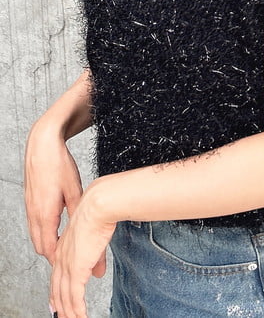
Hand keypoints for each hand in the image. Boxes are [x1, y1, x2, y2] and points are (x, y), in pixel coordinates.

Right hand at [24, 119, 82, 266]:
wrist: (42, 145)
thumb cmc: (58, 164)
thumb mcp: (74, 189)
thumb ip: (78, 212)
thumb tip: (86, 229)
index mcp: (45, 214)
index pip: (49, 248)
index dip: (59, 260)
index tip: (71, 266)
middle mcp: (34, 213)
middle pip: (41, 245)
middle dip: (54, 255)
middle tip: (70, 260)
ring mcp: (30, 207)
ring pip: (36, 234)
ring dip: (48, 242)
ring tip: (64, 247)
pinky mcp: (30, 200)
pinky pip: (34, 223)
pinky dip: (44, 230)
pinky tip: (55, 227)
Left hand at [49, 185, 116, 317]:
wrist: (99, 205)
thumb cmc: (99, 212)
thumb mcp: (96, 237)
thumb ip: (95, 257)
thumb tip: (98, 273)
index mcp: (64, 247)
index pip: (57, 275)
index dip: (57, 291)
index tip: (58, 302)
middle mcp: (61, 257)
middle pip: (56, 289)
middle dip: (60, 306)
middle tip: (63, 317)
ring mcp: (67, 264)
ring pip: (64, 297)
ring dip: (69, 312)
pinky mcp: (76, 270)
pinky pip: (75, 298)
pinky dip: (77, 311)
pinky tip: (80, 317)